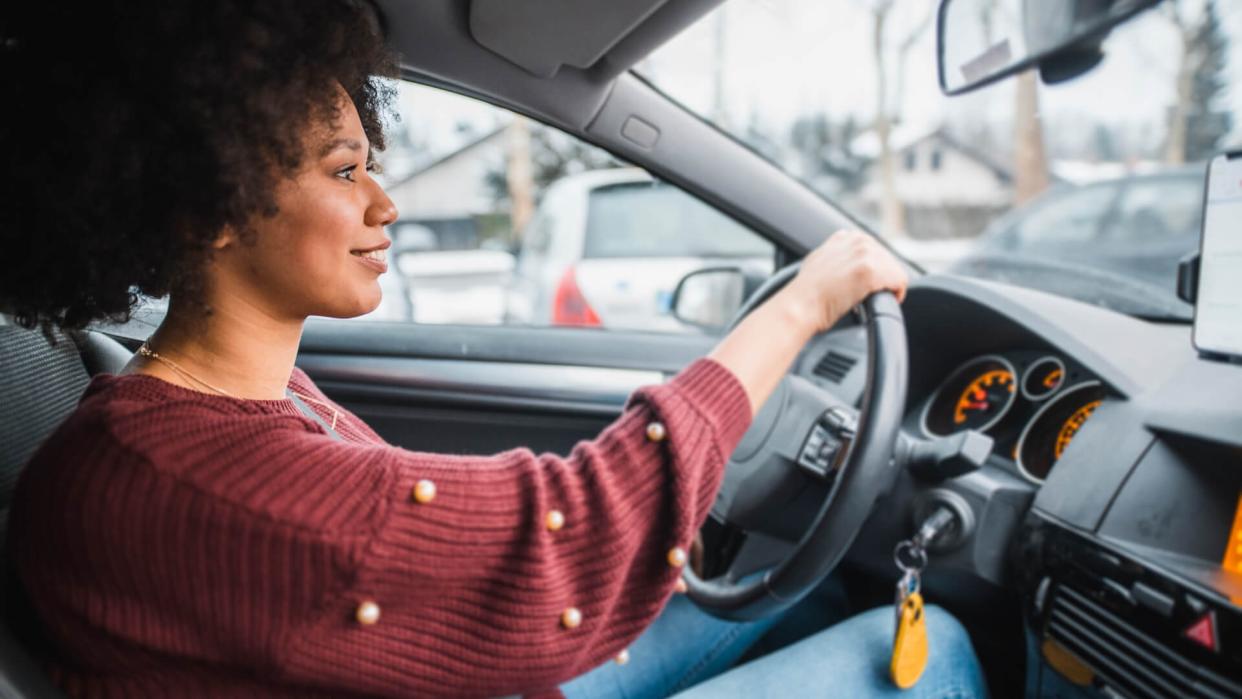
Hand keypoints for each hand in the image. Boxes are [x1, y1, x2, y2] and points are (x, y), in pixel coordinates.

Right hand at [780, 230, 907, 334]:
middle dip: (883, 280)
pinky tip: (882, 302)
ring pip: (896, 271)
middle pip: (889, 261)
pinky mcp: (871, 271)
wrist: (800, 305)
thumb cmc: (806, 292)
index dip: (876, 272)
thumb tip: (844, 264)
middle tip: (870, 297)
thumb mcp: (818, 262)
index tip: (869, 286)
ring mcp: (865, 254)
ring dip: (889, 287)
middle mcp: (857, 240)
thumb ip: (835, 255)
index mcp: (846, 237)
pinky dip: (896, 294)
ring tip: (874, 300)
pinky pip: (899, 282)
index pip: (877, 252)